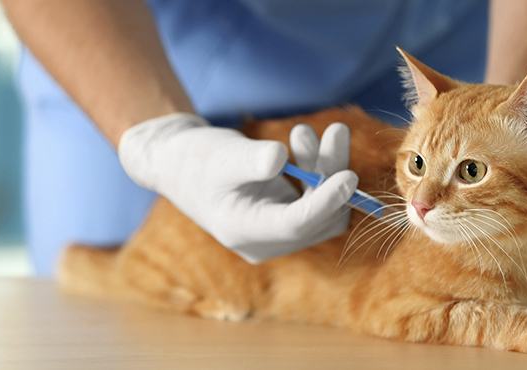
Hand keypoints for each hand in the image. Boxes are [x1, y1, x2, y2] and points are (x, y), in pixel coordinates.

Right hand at [118, 113, 357, 262]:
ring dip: (327, 168)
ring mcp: (277, 232)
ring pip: (323, 208)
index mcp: (244, 232)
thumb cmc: (195, 157)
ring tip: (314, 130)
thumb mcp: (221, 154)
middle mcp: (265, 241)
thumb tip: (279, 158)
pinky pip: (316, 200)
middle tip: (335, 130)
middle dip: (331, 173)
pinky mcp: (284, 217)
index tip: (348, 175)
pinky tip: (303, 141)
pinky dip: (318, 171)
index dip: (325, 202)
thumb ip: (249, 159)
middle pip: (318, 217)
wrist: (178, 163)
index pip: (296, 225)